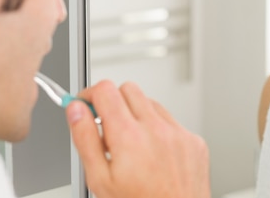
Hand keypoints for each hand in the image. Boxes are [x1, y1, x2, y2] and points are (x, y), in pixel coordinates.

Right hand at [66, 80, 209, 197]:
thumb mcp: (100, 180)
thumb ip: (85, 139)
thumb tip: (76, 110)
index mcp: (129, 137)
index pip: (105, 90)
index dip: (90, 95)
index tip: (85, 105)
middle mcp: (156, 129)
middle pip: (128, 89)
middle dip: (113, 102)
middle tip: (107, 127)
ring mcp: (178, 133)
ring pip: (150, 103)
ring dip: (137, 115)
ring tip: (132, 146)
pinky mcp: (194, 141)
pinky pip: (171, 121)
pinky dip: (159, 130)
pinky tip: (154, 155)